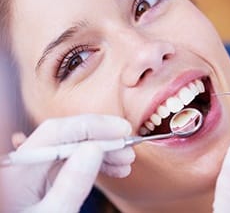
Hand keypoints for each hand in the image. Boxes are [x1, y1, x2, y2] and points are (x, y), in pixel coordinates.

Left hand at [0, 114, 134, 212]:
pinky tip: (115, 166)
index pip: (58, 130)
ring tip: (125, 160)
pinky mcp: (52, 170)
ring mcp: (41, 163)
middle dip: (104, 138)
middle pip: (71, 134)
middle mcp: (31, 158)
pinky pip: (78, 157)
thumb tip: (95, 149)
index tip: (122, 129)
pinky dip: (99, 160)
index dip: (94, 125)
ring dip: (105, 149)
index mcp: (21, 166)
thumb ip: (71, 183)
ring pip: (78, 144)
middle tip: (128, 147)